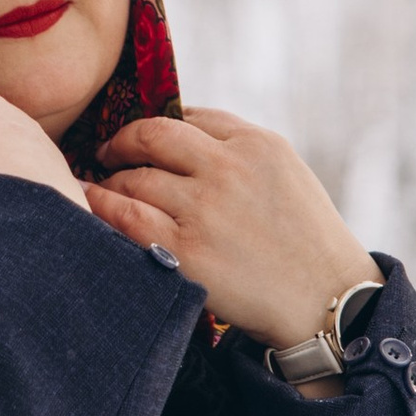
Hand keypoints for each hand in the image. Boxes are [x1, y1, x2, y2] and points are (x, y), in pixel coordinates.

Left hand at [86, 108, 373, 348]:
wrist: (325, 301)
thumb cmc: (305, 239)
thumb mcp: (285, 174)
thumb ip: (239, 150)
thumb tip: (180, 134)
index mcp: (257, 143)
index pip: (190, 115)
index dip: (158, 122)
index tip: (142, 135)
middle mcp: (229, 168)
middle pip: (153, 135)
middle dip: (122, 140)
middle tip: (107, 152)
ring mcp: (206, 209)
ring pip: (134, 176)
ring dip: (110, 178)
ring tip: (102, 186)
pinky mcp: (187, 251)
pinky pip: (126, 216)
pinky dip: (101, 205)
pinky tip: (90, 202)